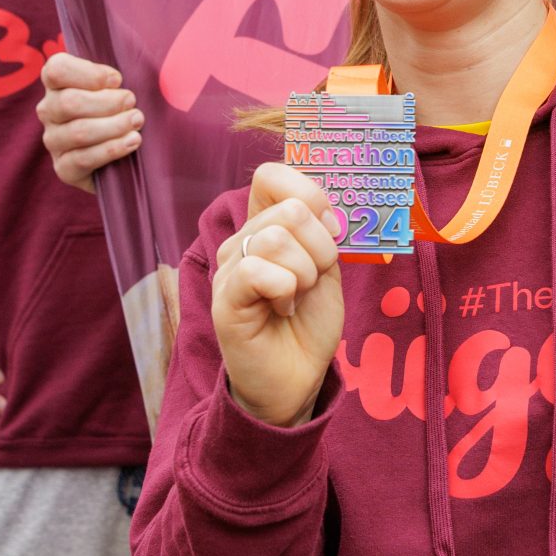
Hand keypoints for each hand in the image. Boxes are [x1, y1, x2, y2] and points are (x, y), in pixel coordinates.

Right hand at [37, 51, 141, 192]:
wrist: (129, 154)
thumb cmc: (125, 107)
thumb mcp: (123, 83)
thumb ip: (124, 67)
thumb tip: (137, 58)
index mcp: (57, 83)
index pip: (56, 70)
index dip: (88, 73)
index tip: (117, 79)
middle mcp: (49, 110)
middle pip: (69, 102)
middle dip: (108, 102)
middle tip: (132, 102)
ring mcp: (54, 141)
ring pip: (78, 131)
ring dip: (114, 125)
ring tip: (137, 122)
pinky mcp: (64, 169)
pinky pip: (83, 159)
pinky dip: (112, 149)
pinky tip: (132, 142)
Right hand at [212, 163, 343, 427]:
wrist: (295, 379)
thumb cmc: (307, 324)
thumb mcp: (326, 269)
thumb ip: (322, 233)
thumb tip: (321, 208)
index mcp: (263, 227)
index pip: (270, 176)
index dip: (308, 193)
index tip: (328, 230)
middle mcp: (240, 241)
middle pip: (289, 209)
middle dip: (320, 247)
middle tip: (312, 281)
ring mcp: (229, 269)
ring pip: (276, 238)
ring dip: (305, 273)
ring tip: (296, 298)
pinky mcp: (226, 300)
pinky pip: (260, 271)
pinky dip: (286, 290)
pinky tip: (282, 309)